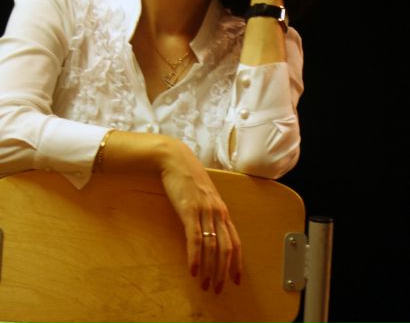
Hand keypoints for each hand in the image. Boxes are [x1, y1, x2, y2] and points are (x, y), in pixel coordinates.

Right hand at [160, 139, 241, 292]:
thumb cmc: (188, 177)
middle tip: (218, 289)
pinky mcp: (189, 210)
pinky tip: (193, 270)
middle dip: (223, 272)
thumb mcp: (204, 196)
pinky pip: (195, 238)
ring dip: (209, 269)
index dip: (237, 263)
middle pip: (226, 248)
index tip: (235, 279)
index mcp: (222, 209)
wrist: (175, 159)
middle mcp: (217, 212)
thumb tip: (210, 232)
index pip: (235, 241)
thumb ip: (209, 212)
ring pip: (212, 247)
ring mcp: (204, 211)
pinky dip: (195, 257)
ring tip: (205, 284)